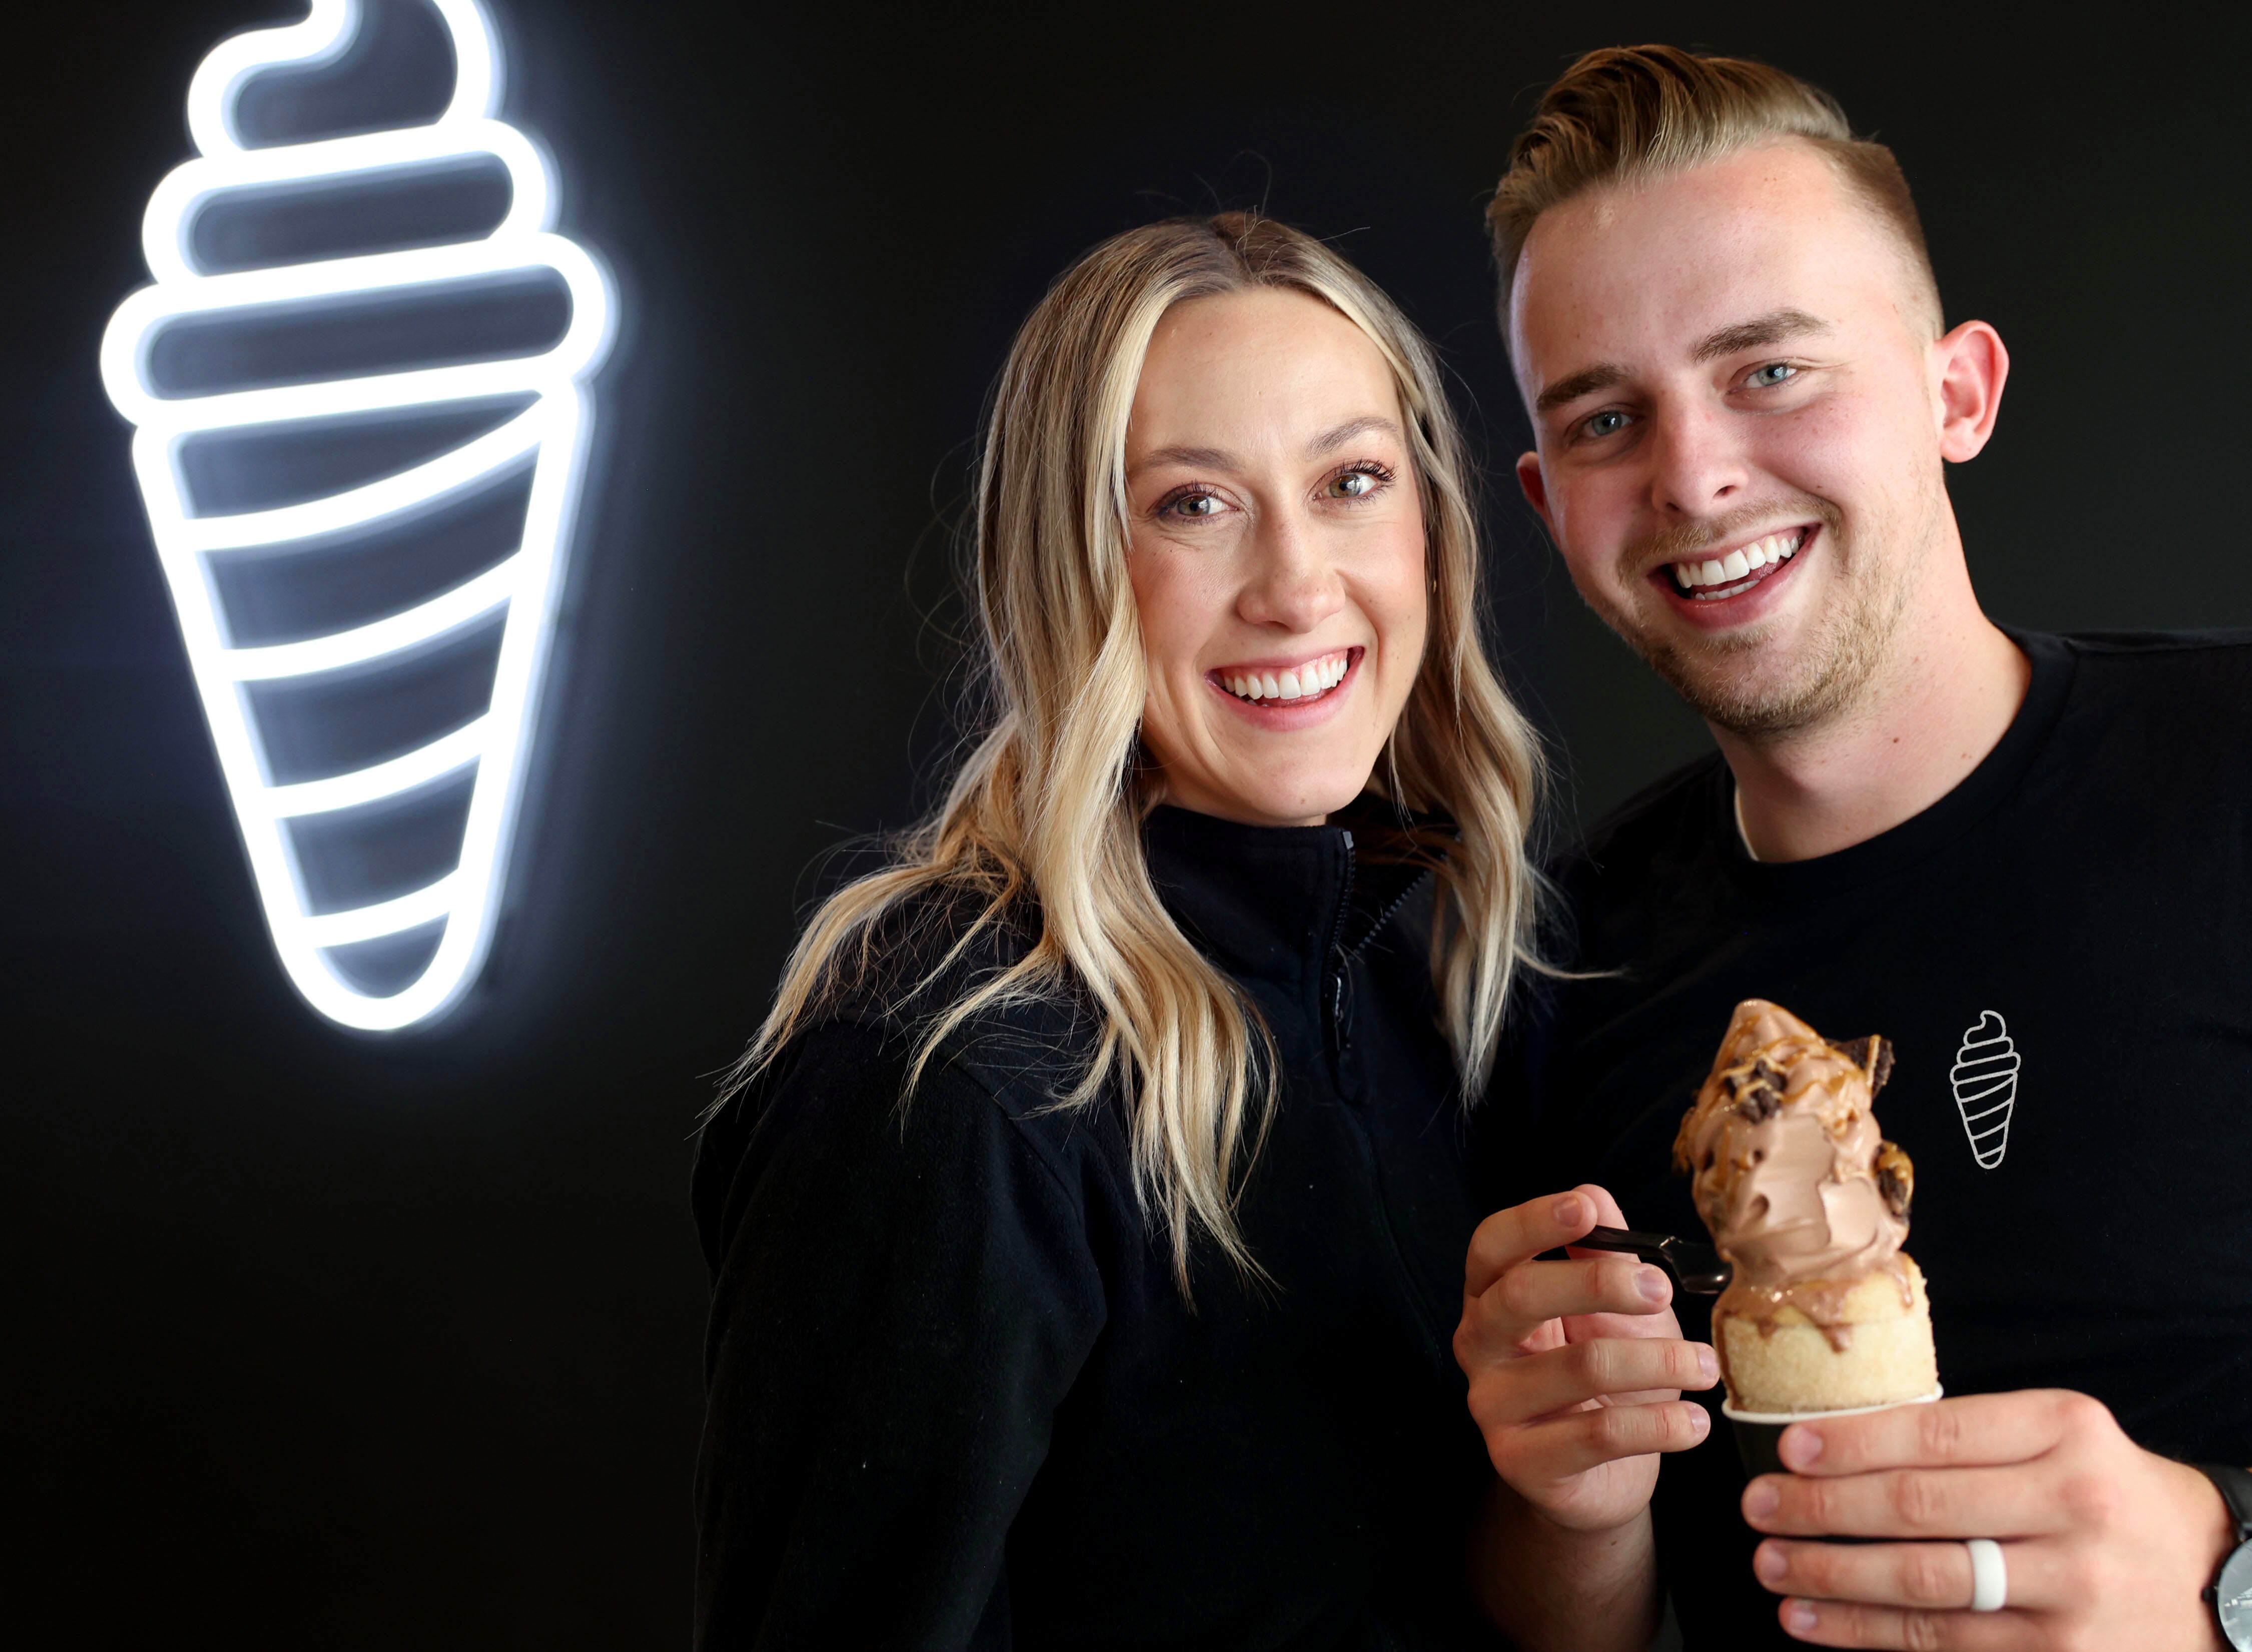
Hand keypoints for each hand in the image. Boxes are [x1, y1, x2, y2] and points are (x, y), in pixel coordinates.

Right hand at [1454, 1184, 1717, 1532]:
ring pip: (1580, 1365)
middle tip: (1662, 1290)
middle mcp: (1479, 1346)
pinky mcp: (1521, 1462)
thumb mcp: (1613, 1312)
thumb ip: (1603, 1254)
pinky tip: (1695, 1422)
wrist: (1601, 1478)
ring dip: (1660, 1360)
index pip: (1492, 1246)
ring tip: (1705, 1366)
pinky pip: (1599, 1434)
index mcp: (1492, 1297)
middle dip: (1600, 1282)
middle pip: (1522, 1295)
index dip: (1533, 1222)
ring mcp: (1492, 1405)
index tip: (1586, 1209)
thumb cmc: (1608, 1381)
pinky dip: (1661, 1424)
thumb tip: (1594, 1195)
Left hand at [1742, 1388, 2236, 1647]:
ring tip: (1771, 1565)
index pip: (1935, 1434)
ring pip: (1922, 1581)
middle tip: (1759, 1507)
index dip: (1851, 1444)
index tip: (1789, 1451)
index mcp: (2064, 1430)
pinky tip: (1815, 1620)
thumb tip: (1842, 1445)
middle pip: (1918, 1508)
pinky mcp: (2061, 1651)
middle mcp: (2072, 1503)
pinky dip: (1867, 1631)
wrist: (2211, 1574)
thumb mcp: (2059, 1436)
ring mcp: (2070, 1585)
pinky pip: (1944, 1640)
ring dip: (1831, 1575)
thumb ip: (1970, 1438)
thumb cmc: (2107, 1491)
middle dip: (1823, 1509)